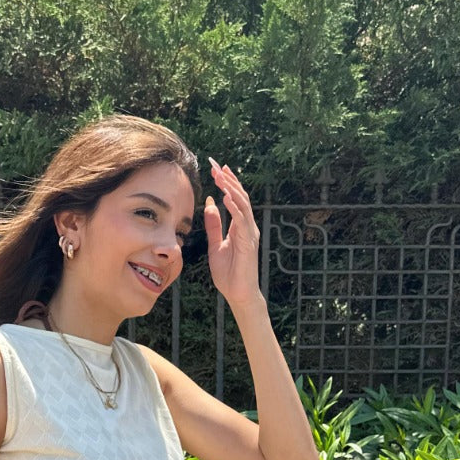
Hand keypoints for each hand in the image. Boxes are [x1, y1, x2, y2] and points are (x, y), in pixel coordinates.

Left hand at [205, 159, 261, 307]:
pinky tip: (226, 196)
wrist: (238, 294)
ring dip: (231, 188)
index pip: (234, 198)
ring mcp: (250, 234)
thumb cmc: (229, 273)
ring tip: (221, 175)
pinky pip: (242, 221)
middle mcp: (247, 227)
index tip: (216, 168)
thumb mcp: (216, 245)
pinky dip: (235, 208)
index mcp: (239, 226)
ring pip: (243, 205)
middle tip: (217, 164)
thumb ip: (214, 225)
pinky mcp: (249, 243)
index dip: (226, 182)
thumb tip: (210, 204)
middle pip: (239, 197)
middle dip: (228, 180)